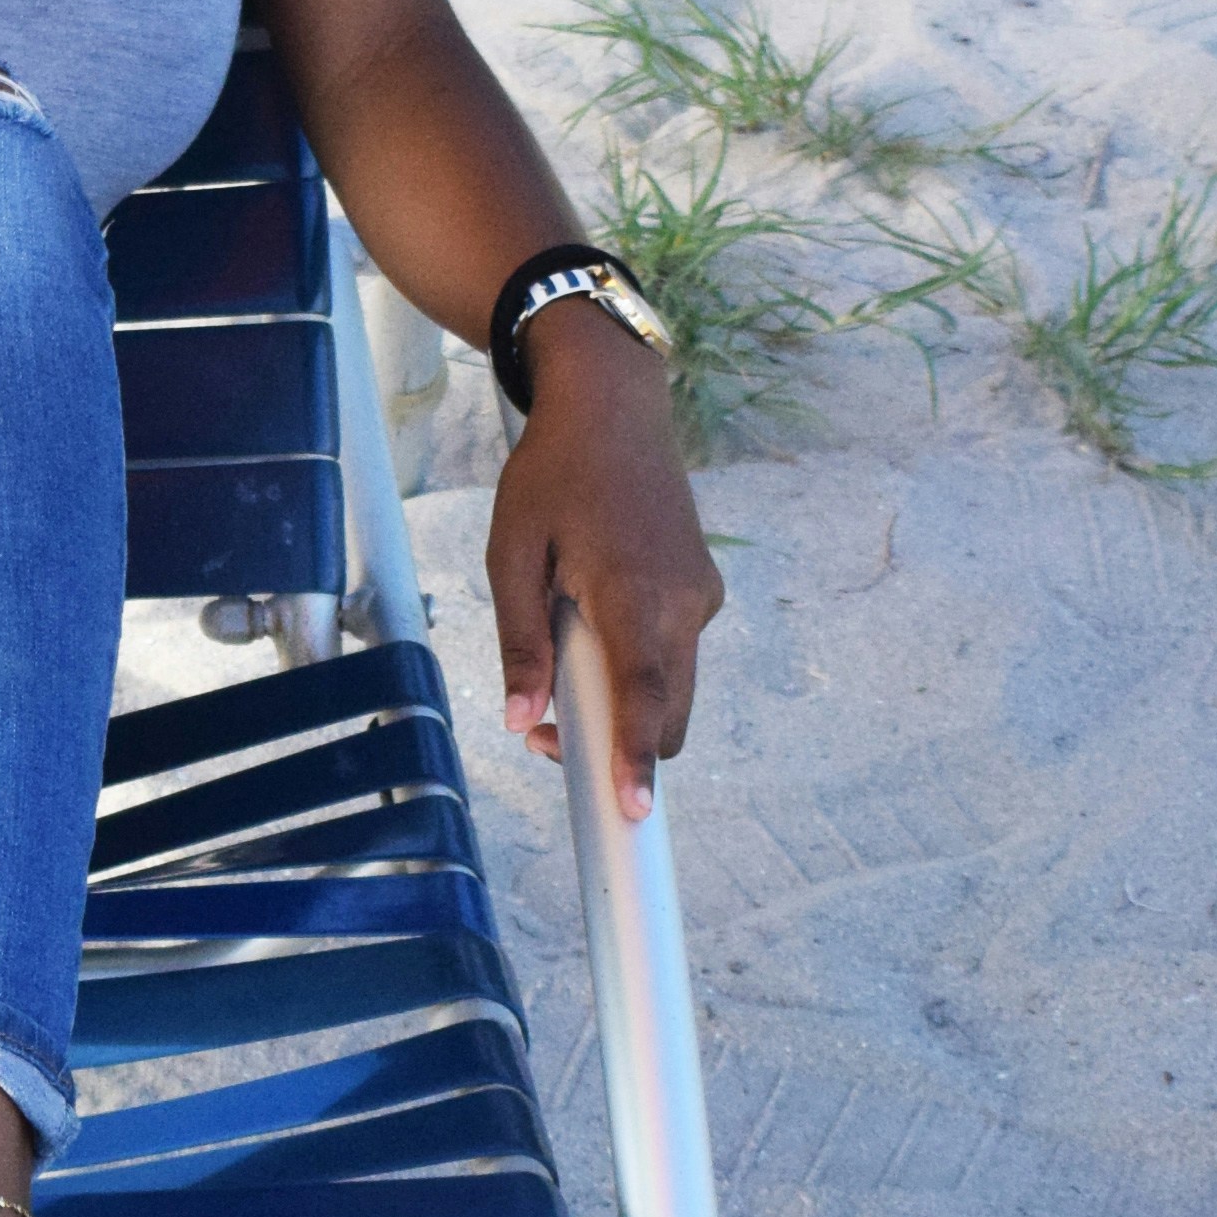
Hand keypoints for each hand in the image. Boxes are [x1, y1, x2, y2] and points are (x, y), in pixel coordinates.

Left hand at [486, 310, 722, 820]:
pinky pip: (675, 652)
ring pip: (674, 687)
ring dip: (626, 705)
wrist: (613, 407)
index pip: (643, 693)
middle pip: (666, 711)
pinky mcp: (703, 589)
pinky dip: (639, 666)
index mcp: (632, 589)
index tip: (633, 809)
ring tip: (559, 668)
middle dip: (617, 744)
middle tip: (542, 733)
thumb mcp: (512, 554)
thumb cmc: (552, 474)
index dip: (634, 757)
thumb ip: (521, 640)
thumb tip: (520, 717)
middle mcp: (682, 599)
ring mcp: (701, 595)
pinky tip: (592, 625)